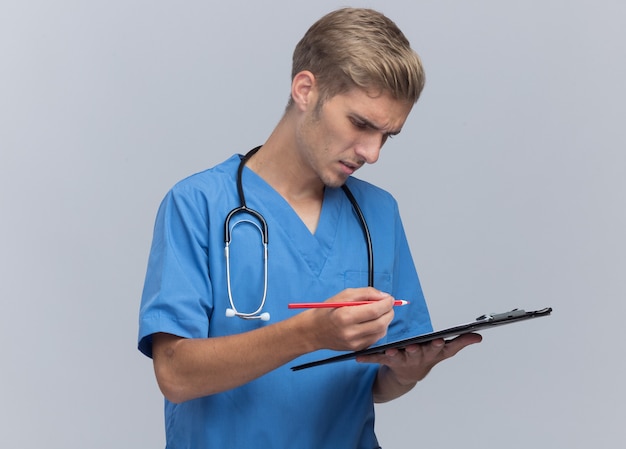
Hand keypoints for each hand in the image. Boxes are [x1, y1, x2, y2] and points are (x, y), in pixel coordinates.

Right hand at [305, 288, 395, 351]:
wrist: (314, 331)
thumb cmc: (328, 310)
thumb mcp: (344, 295)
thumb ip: (366, 293)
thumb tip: (384, 296)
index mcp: (345, 316)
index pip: (374, 310)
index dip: (386, 304)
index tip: (390, 298)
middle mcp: (350, 332)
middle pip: (381, 323)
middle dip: (389, 312)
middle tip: (388, 305)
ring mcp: (354, 343)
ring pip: (381, 332)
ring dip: (385, 321)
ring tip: (380, 313)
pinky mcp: (356, 349)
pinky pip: (375, 339)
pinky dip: (379, 329)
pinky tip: (372, 322)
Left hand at [358, 333, 482, 387]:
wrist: (406, 376)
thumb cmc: (425, 357)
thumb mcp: (444, 351)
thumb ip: (460, 342)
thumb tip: (478, 336)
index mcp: (430, 353)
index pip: (436, 349)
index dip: (436, 346)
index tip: (436, 340)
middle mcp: (416, 358)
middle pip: (416, 353)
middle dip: (415, 350)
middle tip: (412, 346)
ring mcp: (401, 360)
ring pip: (397, 357)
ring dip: (393, 354)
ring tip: (389, 351)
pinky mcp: (386, 361)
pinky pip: (376, 358)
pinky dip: (368, 358)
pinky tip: (358, 357)